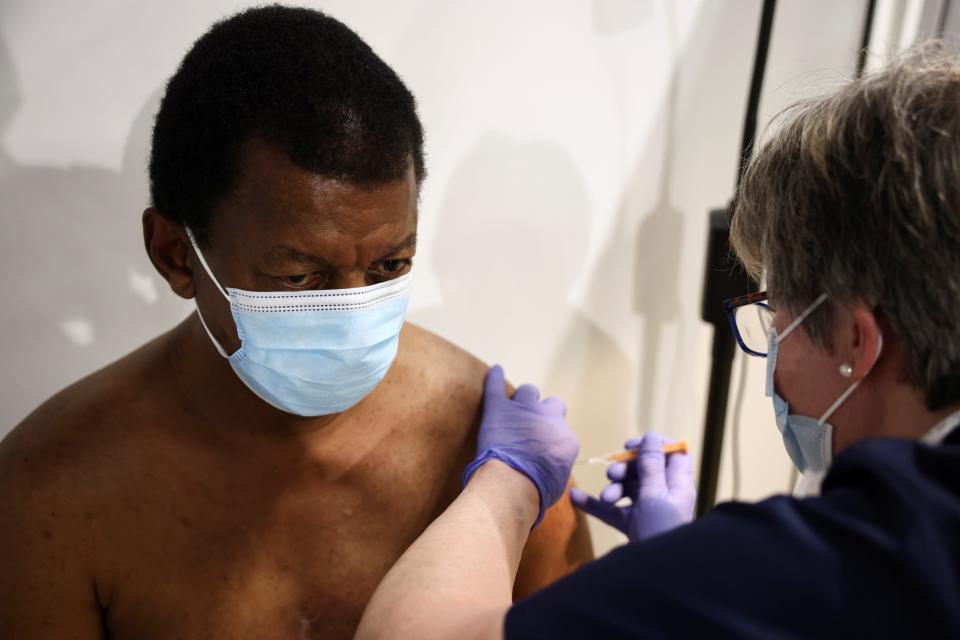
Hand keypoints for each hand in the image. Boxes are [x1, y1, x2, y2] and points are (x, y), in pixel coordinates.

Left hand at [462, 365, 579, 526]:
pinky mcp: (499, 408)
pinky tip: (495, 370)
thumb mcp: (558, 481)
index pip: (562, 430)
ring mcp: (524, 409)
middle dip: (543, 411)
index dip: (551, 438)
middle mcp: (549, 417)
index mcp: (565, 437)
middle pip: (551, 404)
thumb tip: (550, 466)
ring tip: (515, 404)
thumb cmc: (535, 491)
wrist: (514, 483)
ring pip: (527, 391)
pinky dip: (495, 378)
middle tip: (532, 423)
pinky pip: (495, 386)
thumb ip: (555, 465)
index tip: (542, 448)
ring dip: (523, 397)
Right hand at [570, 432, 695, 541]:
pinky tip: (575, 497)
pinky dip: (596, 504)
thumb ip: (651, 464)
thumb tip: (651, 436)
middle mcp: (664, 494)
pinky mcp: (633, 525)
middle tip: (612, 474)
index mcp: (677, 483)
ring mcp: (647, 510)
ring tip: (606, 499)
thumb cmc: (662, 528)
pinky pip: (613, 510)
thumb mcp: (655, 493)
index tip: (632, 447)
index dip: (652, 446)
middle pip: (643, 470)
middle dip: (624, 470)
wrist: (657, 573)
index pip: (671, 455)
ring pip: (627, 489)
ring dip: (612, 489)